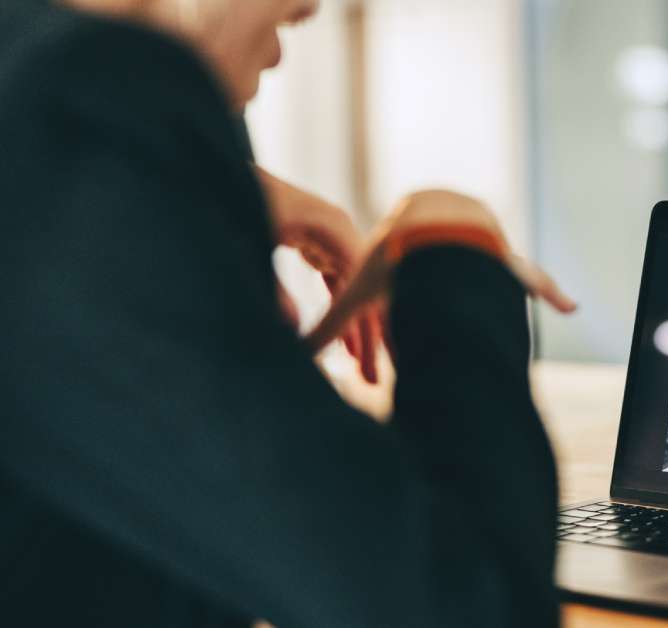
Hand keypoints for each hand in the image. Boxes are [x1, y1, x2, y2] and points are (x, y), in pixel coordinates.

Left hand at [257, 167, 385, 383]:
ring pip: (351, 290)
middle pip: (361, 290)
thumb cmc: (237, 197)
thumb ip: (272, 291)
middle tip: (375, 379)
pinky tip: (345, 344)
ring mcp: (329, 236)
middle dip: (368, 336)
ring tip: (364, 371)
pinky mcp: (315, 243)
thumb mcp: (254, 243)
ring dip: (355, 329)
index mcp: (333, 227)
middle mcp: (339, 230)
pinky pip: (337, 283)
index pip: (360, 283)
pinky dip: (341, 311)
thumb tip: (293, 335)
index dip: (364, 324)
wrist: (218, 168)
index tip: (369, 360)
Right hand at [305, 189, 575, 351]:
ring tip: (492, 317)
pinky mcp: (510, 262)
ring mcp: (484, 247)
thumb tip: (295, 356)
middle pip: (446, 279)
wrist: (433, 230)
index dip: (400, 298)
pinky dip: (549, 291)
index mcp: (412, 242)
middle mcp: (451, 239)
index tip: (398, 312)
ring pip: (488, 275)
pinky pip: (533, 277)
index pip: (404, 277)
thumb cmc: (395, 259)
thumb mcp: (358, 296)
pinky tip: (570, 307)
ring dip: (490, 294)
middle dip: (441, 300)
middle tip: (437, 323)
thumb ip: (327, 329)